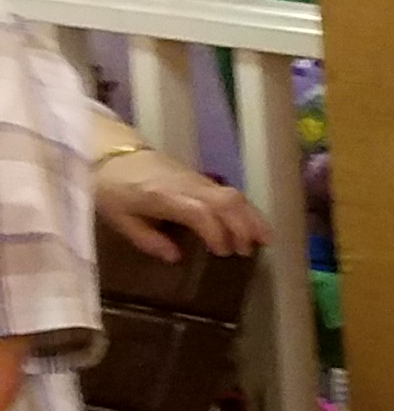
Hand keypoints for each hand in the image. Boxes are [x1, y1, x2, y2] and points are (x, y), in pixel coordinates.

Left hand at [93, 150, 267, 260]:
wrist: (111, 152)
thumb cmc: (111, 189)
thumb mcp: (120, 219)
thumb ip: (148, 239)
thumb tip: (175, 258)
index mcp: (164, 197)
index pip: (200, 212)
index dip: (216, 233)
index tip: (222, 254)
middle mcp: (187, 186)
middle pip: (226, 202)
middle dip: (243, 227)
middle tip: (248, 252)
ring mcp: (197, 180)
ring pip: (234, 195)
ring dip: (252, 217)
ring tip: (265, 240)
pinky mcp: (201, 178)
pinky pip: (230, 193)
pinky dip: (246, 209)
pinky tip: (253, 224)